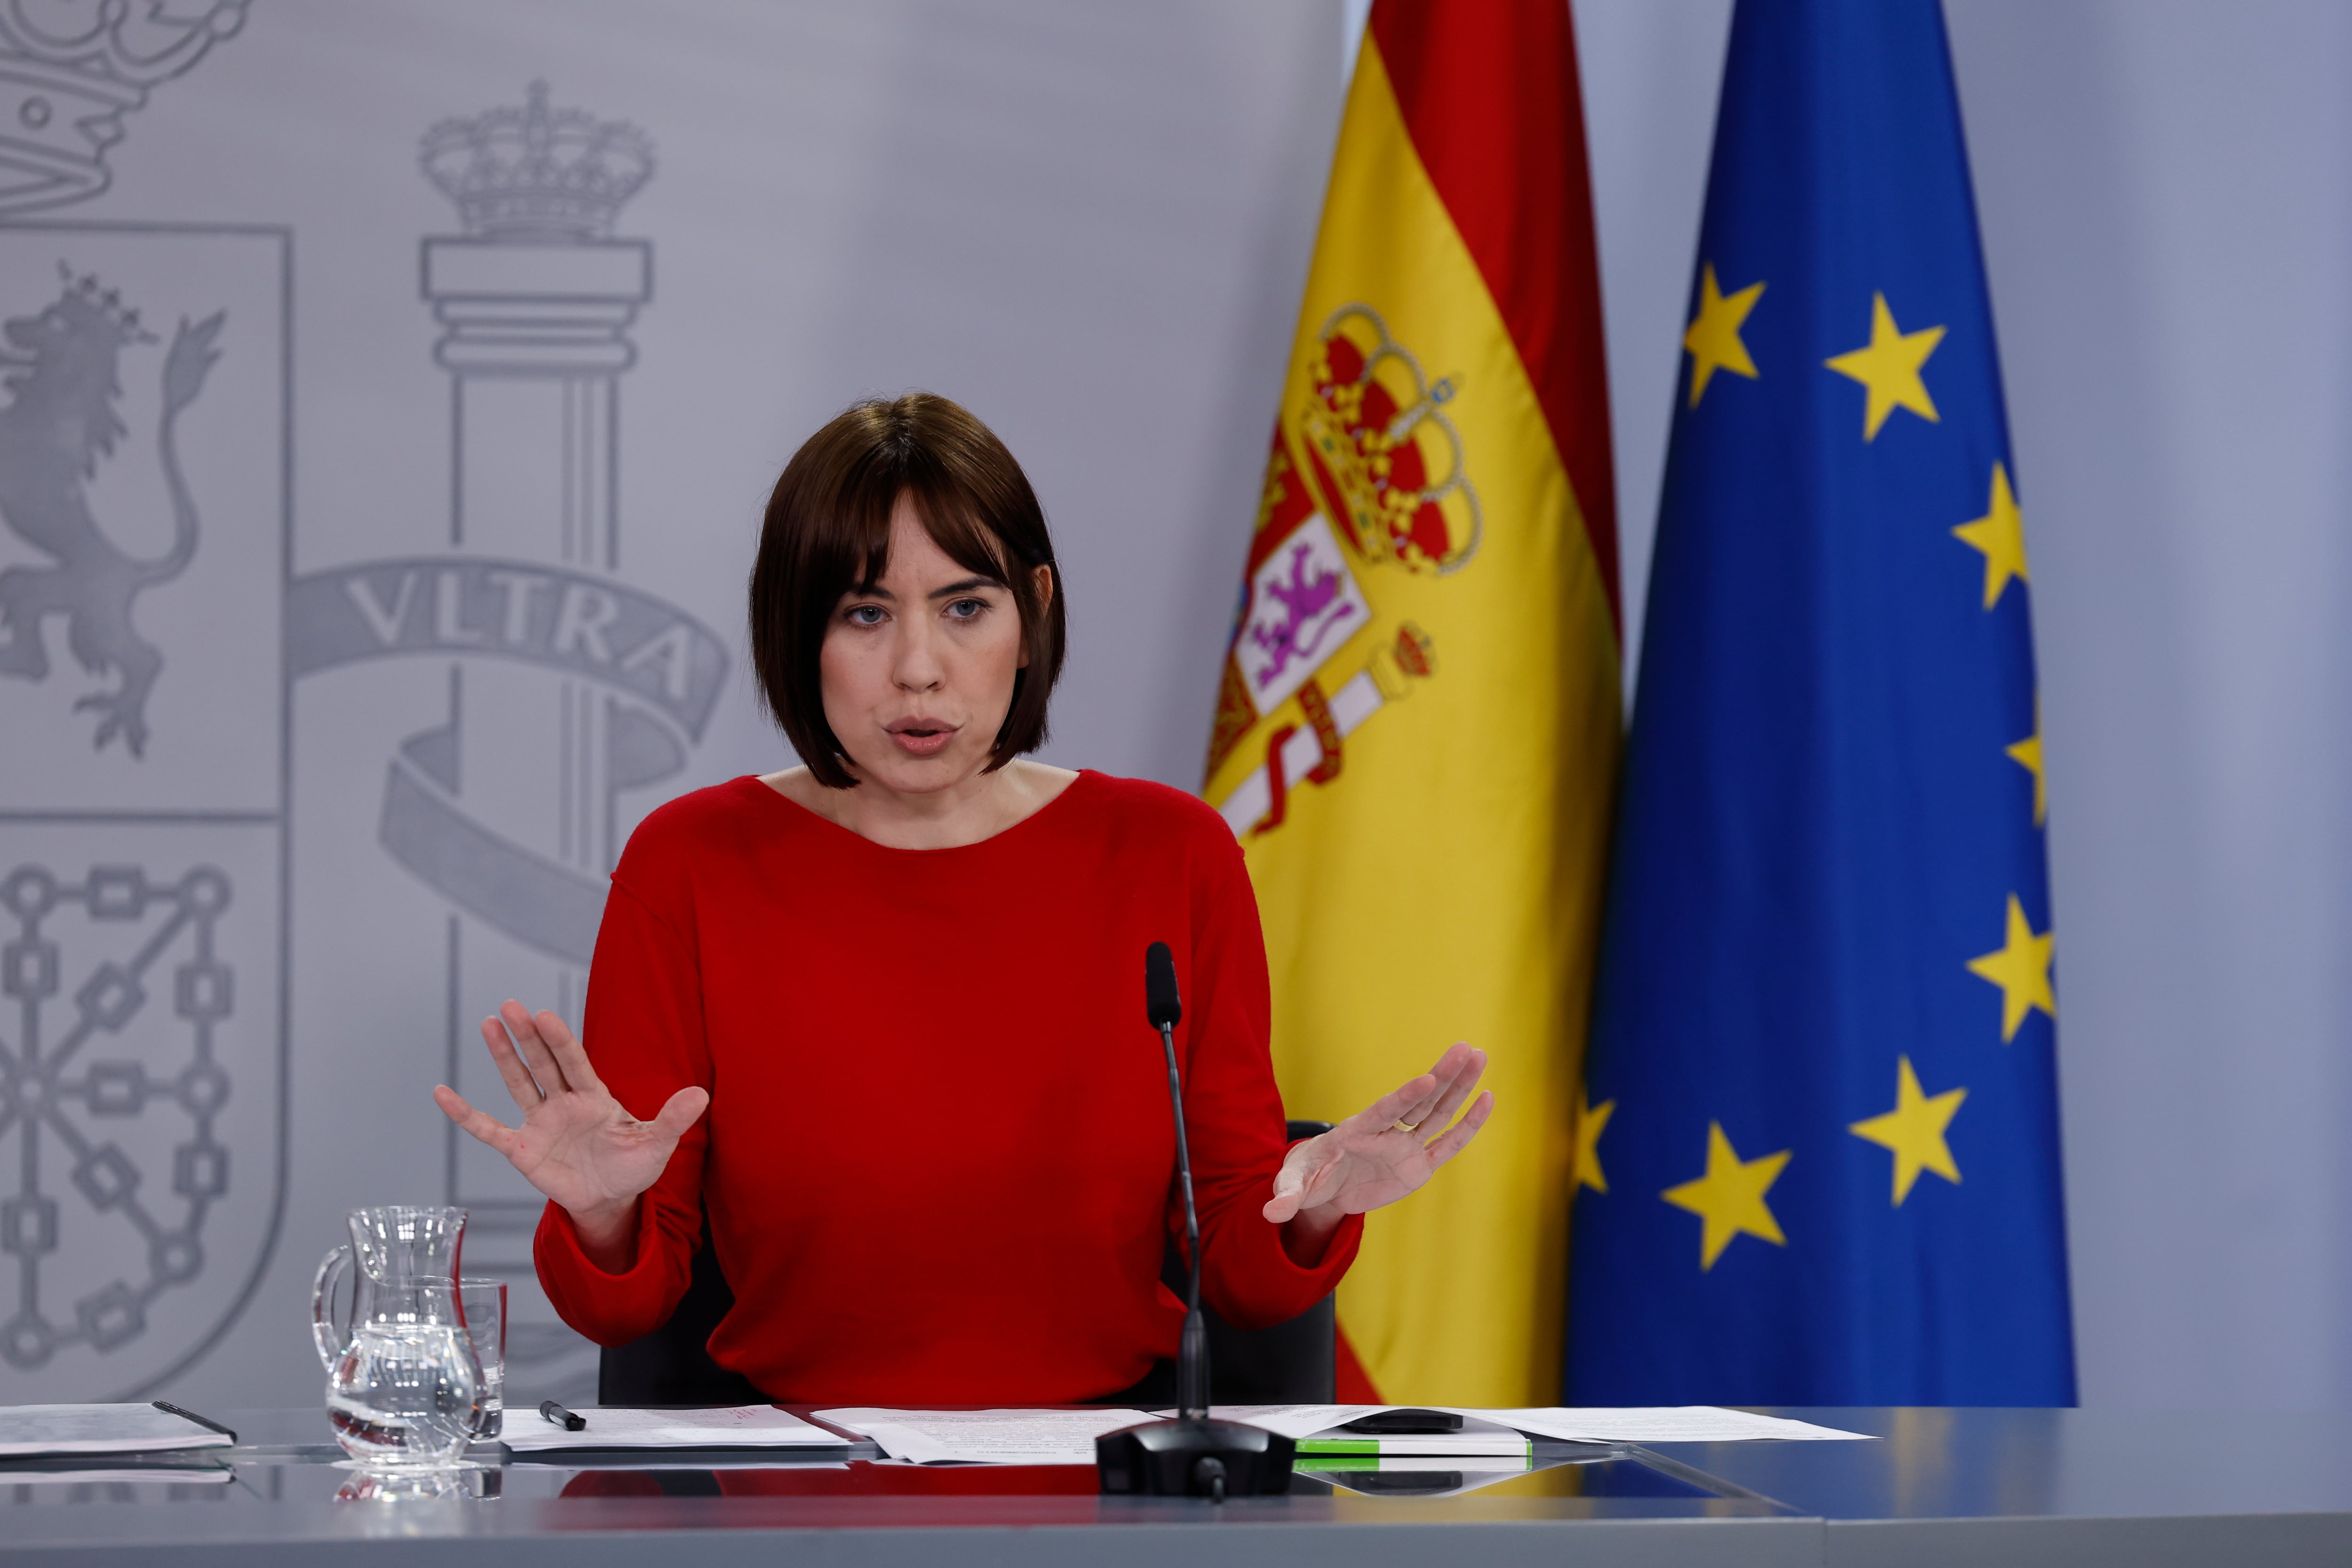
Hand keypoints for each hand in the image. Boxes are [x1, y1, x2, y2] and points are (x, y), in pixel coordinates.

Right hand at [432, 1002, 708, 1245]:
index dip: (560, 1040)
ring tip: (489, 1023)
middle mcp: (564, 1102)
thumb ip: (673, 1118)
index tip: (544, 1015)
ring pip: (519, 1083)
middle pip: (544, 1064)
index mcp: (594, 1097)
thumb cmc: (632, 1167)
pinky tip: (442, 1093)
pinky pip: (488, 1129)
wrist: (609, 1199)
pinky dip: (465, 1115)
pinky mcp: (522, 1149)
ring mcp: (540, 1123)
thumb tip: (703, 1094)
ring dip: (503, 1057)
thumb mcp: (657, 1144)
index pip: (575, 1062)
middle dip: (528, 1037)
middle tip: (510, 1006)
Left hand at [1264, 1043, 1491, 1226]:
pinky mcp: (1417, 1166)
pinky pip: (1447, 1144)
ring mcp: (1404, 1147)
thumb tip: (1269, 1213)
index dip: (1405, 1097)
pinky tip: (1487, 1100)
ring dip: (1459, 1087)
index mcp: (1356, 1132)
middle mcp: (1385, 1134)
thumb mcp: (1293, 1187)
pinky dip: (1467, 1126)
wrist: (1323, 1187)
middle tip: (1466, 1048)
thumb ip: (1286, 1197)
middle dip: (1443, 1077)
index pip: (1385, 1112)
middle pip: (1419, 1103)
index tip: (1426, 1079)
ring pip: (1438, 1114)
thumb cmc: (1306, 1179)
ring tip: (1479, 1056)